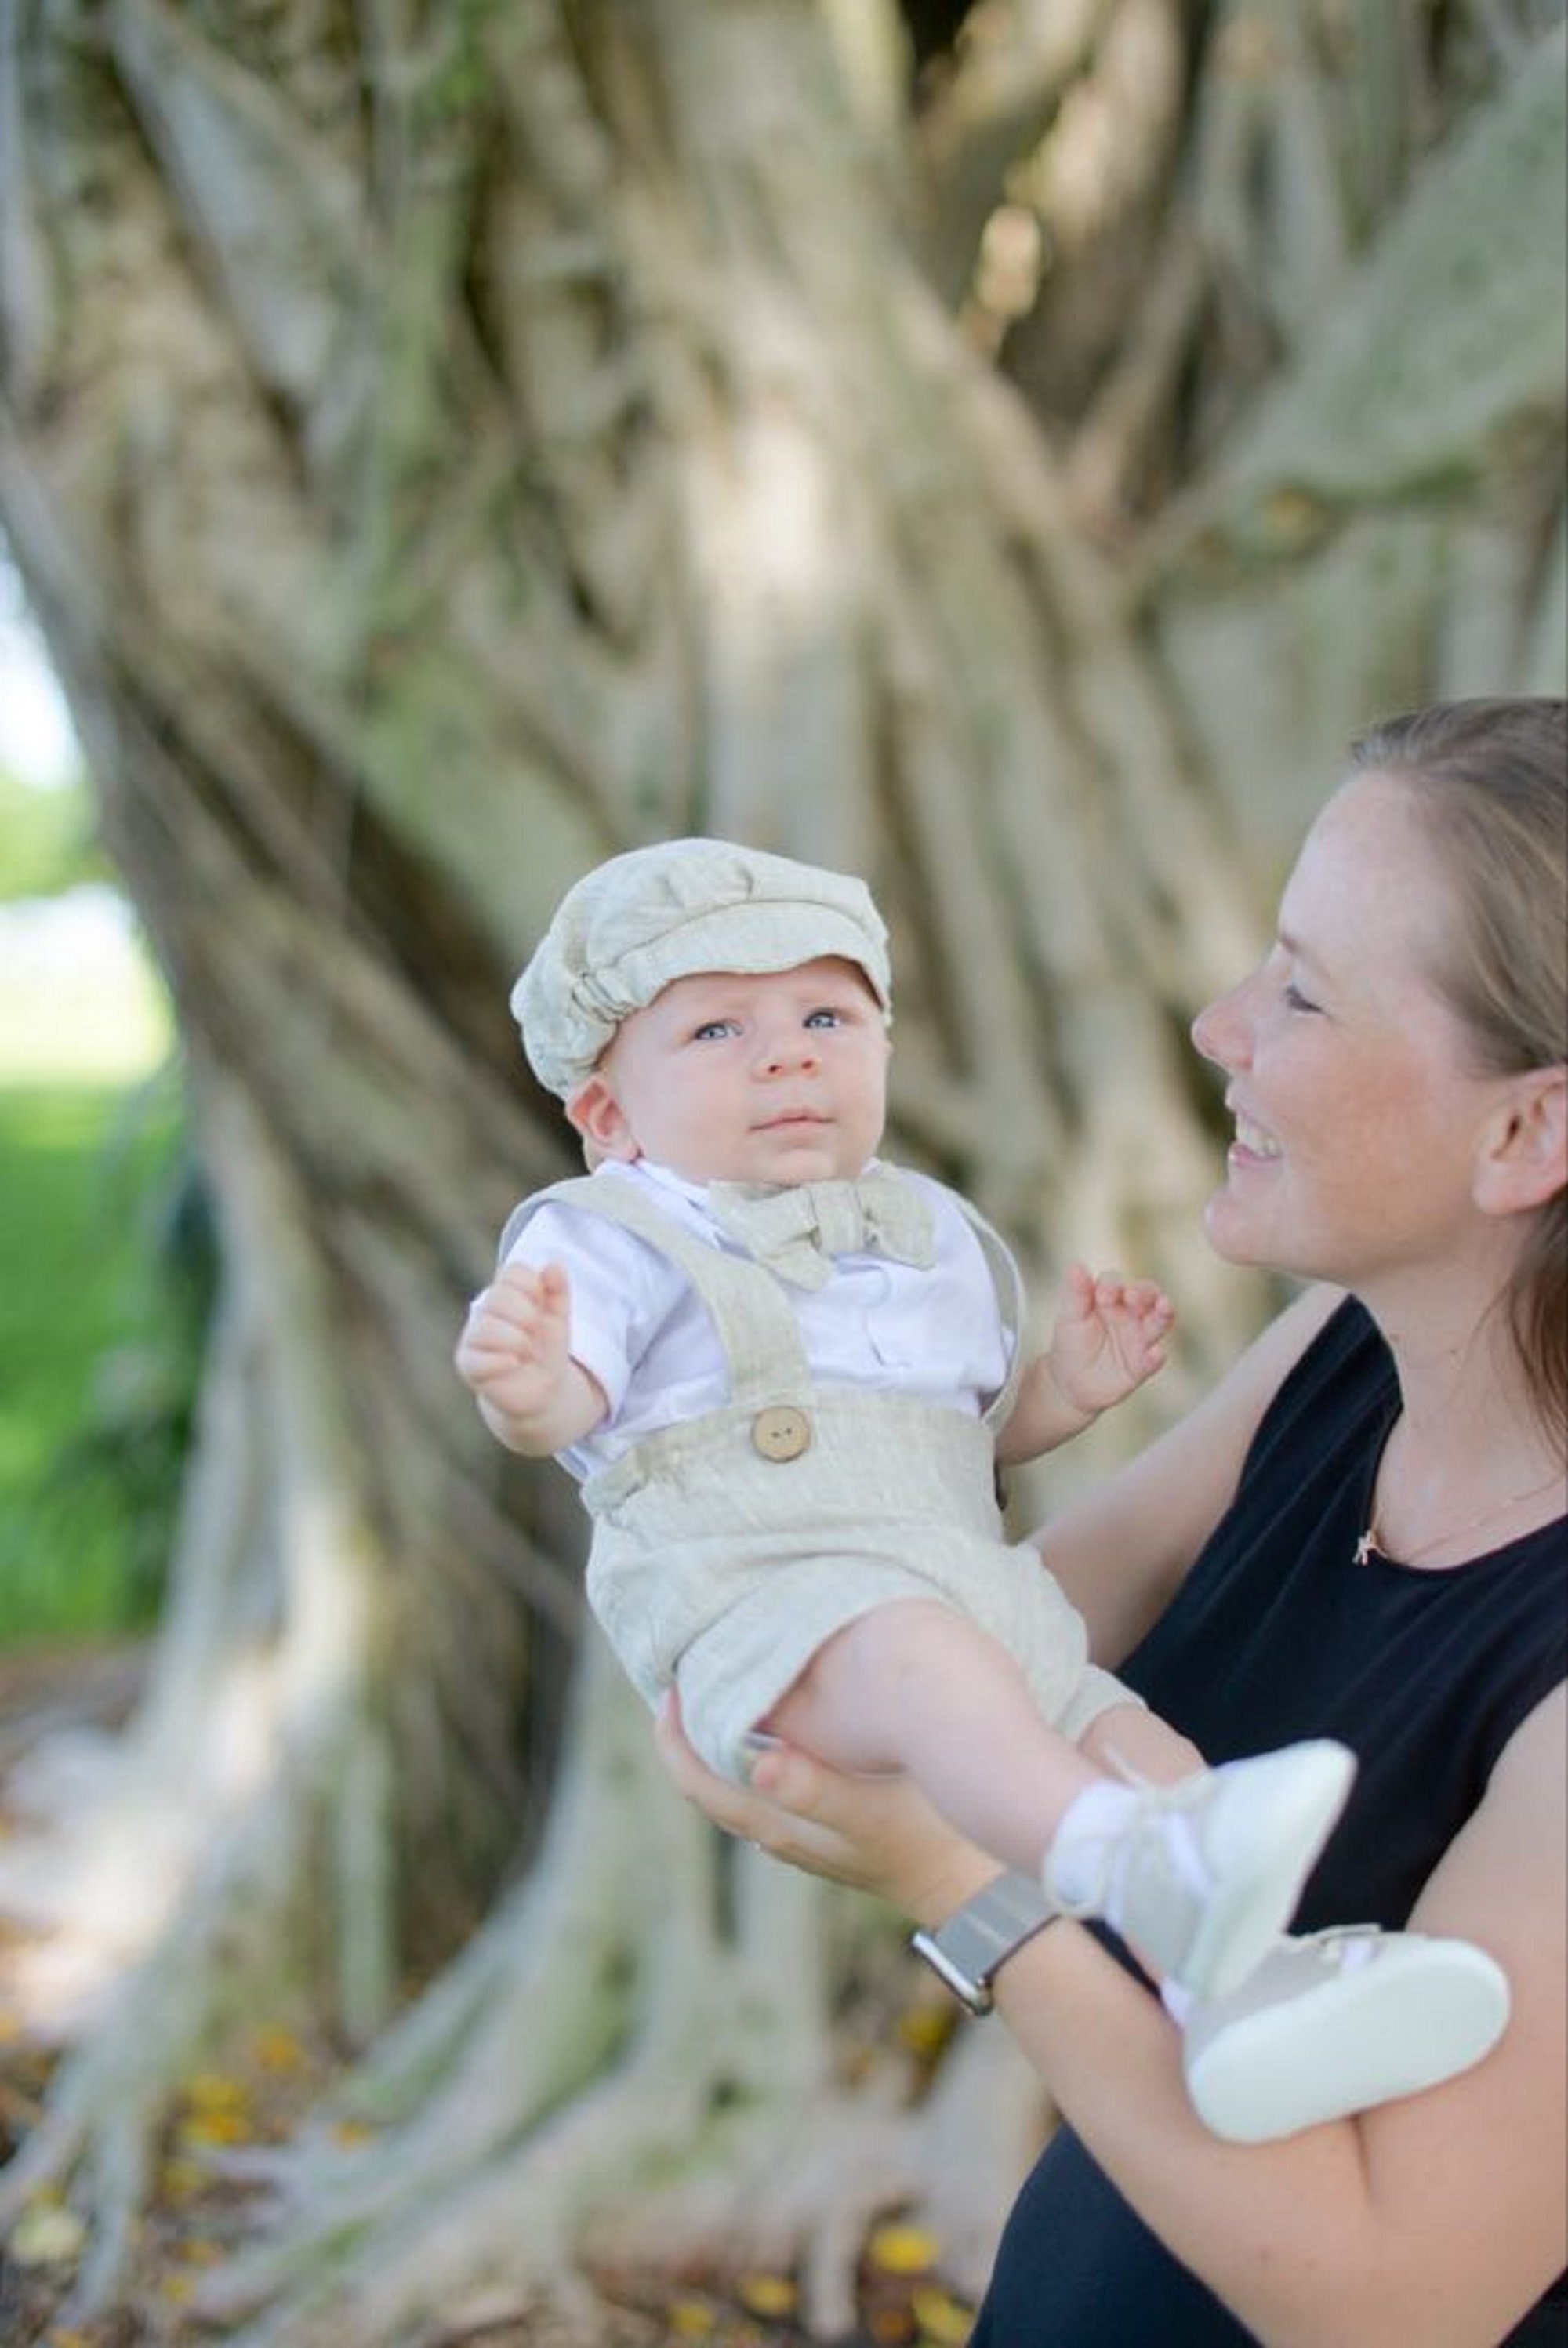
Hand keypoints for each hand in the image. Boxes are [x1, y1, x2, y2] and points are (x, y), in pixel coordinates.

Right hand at [454, 1260, 574, 1420]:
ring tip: (527, 1351)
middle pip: (497, 1296)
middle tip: (535, 1332)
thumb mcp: (559, 1318)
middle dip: (526, 1314)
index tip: (542, 1305)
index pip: (512, 1272)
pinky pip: (475, 1359)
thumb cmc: (546, 1348)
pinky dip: (500, 1361)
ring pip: (485, 1326)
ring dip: (516, 1339)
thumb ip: (558, 1291)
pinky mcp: (468, 1365)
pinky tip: (514, 1363)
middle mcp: (484, 1312)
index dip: (533, 1286)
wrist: (542, 1390)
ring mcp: (473, 1338)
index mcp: (505, 1293)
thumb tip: (554, 1265)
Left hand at [653, 1694, 997, 1930]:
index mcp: (777, 1825)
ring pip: (743, 1782)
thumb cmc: (927, 1841)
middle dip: (693, 1729)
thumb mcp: (872, 1813)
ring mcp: (807, 1832)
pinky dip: (763, 1748)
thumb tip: (755, 1765)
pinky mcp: (834, 1825)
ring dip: (727, 1737)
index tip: (672, 1683)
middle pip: (711, 1781)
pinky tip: (787, 1718)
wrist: (977, 1889)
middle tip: (697, 1669)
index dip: (674, 1738)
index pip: (698, 1783)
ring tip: (733, 1682)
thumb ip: (815, 1789)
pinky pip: (777, 1782)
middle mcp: (781, 1832)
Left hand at [1047, 1261, 1173, 1418]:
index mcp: (1111, 1299)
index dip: (1112, 1285)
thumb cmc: (1072, 1342)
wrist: (1070, 1382)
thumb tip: (1075, 1265)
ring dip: (1164, 1314)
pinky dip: (1155, 1357)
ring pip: (1159, 1322)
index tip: (1101, 1296)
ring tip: (1165, 1307)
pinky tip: (1155, 1353)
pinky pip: (1152, 1359)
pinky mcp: (1142, 1365)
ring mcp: (1139, 1339)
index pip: (1117, 1282)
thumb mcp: (1070, 1317)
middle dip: (1145, 1292)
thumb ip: (1075, 1293)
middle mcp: (1131, 1314)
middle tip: (1133, 1296)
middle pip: (1148, 1295)